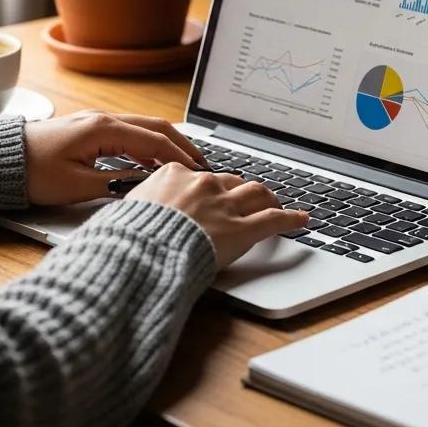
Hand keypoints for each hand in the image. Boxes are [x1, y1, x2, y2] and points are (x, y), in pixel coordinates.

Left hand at [24, 109, 208, 205]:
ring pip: (142, 128)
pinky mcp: (88, 129)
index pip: (154, 141)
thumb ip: (117, 184)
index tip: (199, 172)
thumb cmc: (32, 172)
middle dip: (182, 145)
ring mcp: (95, 121)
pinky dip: (148, 144)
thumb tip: (146, 185)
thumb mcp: (78, 185)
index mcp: (103, 129)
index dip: (180, 157)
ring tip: (185, 163)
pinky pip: (128, 132)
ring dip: (166, 144)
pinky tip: (153, 161)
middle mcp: (102, 119)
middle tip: (203, 164)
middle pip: (155, 127)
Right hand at [125, 163, 308, 268]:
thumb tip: (132, 211)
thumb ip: (140, 205)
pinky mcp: (241, 230)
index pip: (198, 176)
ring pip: (256, 193)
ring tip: (275, 202)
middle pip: (230, 181)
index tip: (209, 193)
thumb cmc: (127, 237)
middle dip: (240, 189)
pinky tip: (301, 220)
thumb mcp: (126, 210)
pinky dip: (290, 218)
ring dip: (268, 197)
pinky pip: (273, 220)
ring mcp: (224, 206)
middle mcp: (203, 184)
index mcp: (173, 173)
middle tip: (247, 197)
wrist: (139, 253)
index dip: (207, 187)